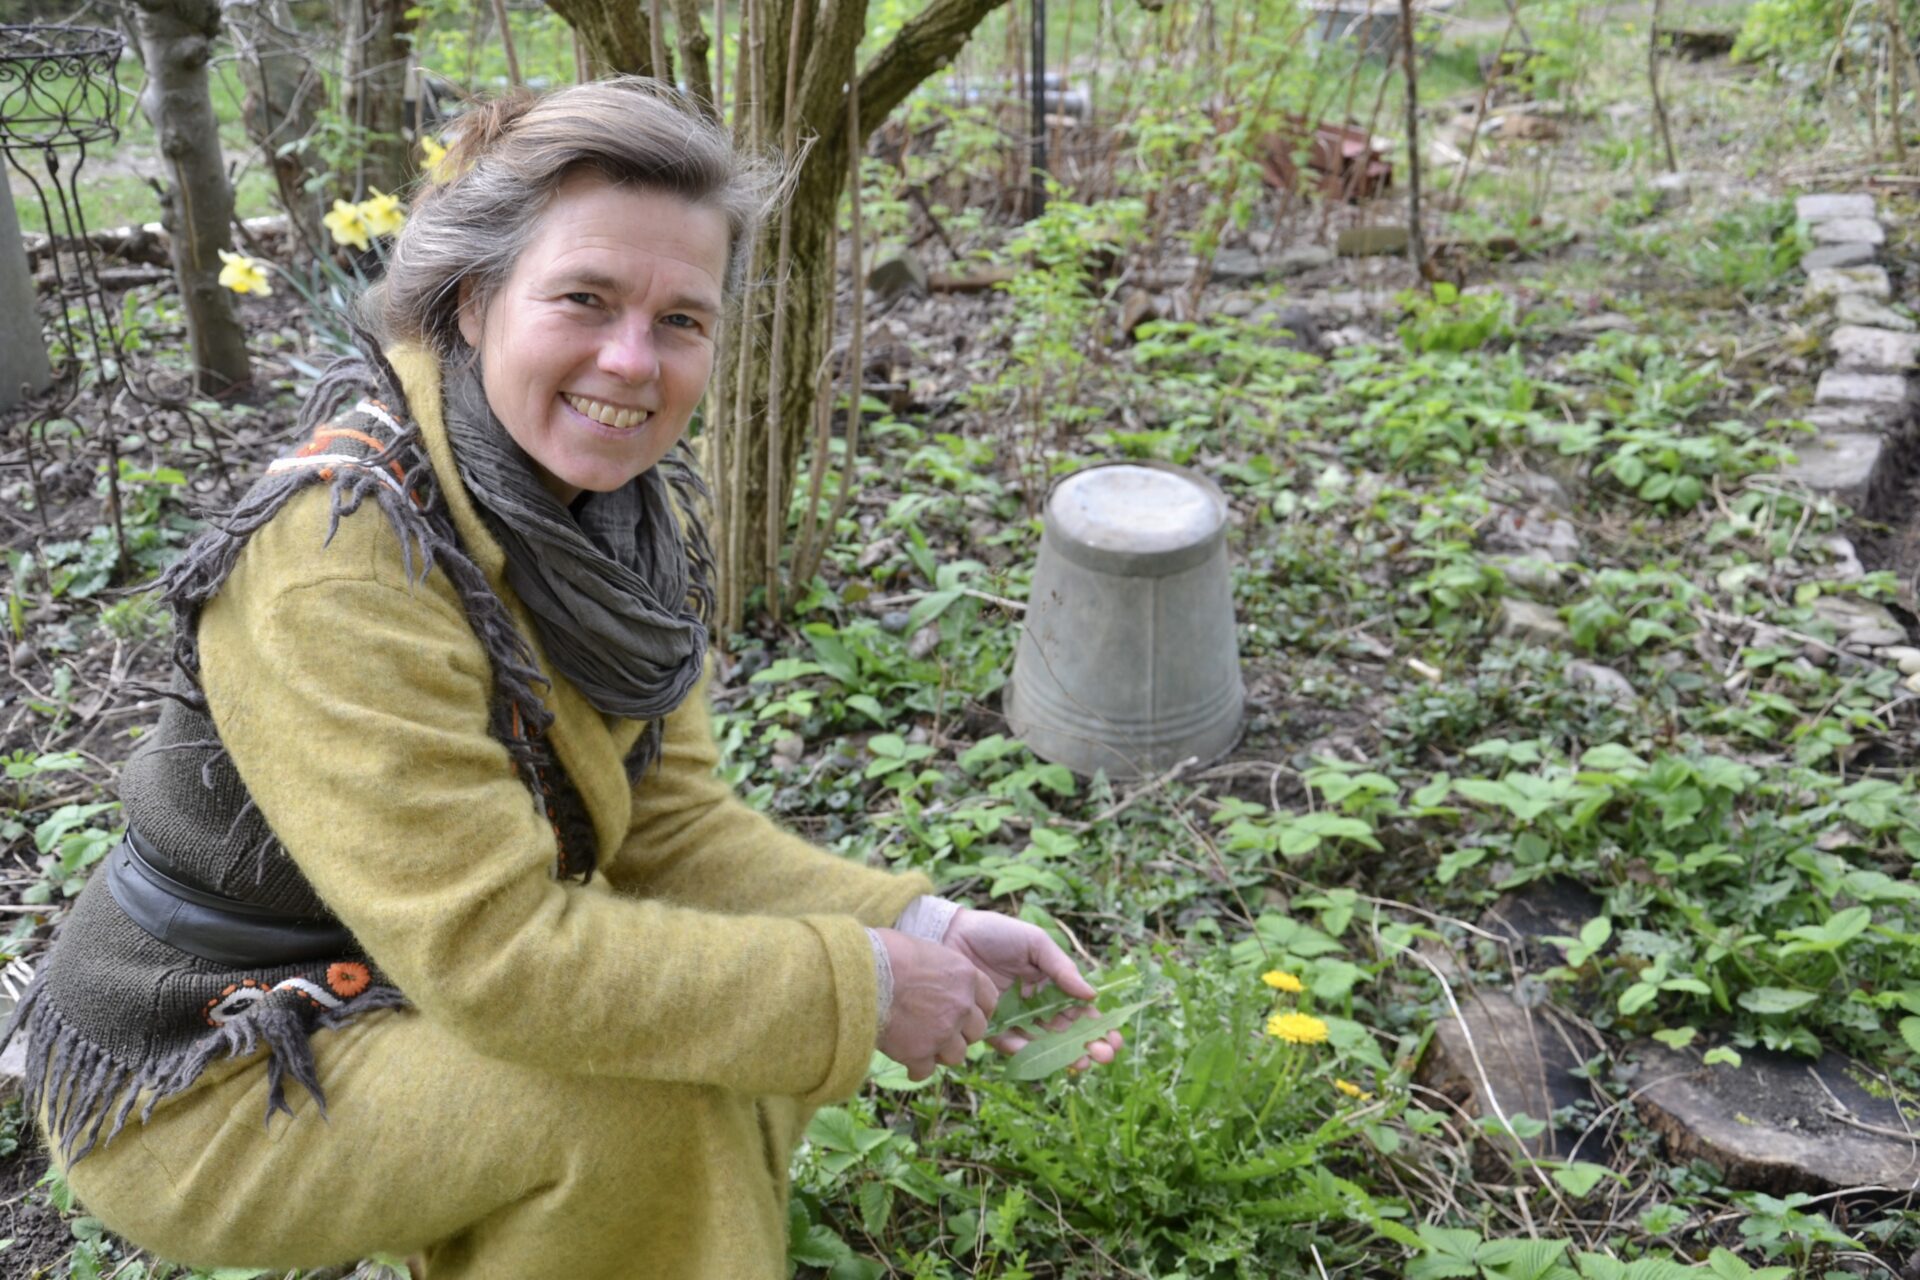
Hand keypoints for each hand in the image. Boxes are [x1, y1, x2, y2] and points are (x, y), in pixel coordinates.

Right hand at [875, 928, 998, 1080]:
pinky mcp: (919, 1053)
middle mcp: (961, 1006)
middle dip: (960, 1032)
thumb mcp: (925, 951)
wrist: (859, 974)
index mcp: (966, 976)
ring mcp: (943, 1032)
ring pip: (956, 1055)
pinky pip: (926, 1070)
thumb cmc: (886, 953)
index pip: (990, 1000)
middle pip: (976, 1031)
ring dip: (941, 1051)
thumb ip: (942, 973)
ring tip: (922, 1044)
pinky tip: (907, 1059)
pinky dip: (917, 1067)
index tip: (965, 1013)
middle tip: (940, 1028)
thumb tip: (937, 983)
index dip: (977, 1008)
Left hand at [942, 908, 1122, 1072]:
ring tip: (1082, 1061)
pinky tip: (1042, 1052)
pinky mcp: (991, 1028)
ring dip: (1063, 1054)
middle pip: (1066, 1031)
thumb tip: (1092, 995)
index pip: (1079, 1009)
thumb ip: (1062, 969)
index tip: (1113, 1037)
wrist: (950, 935)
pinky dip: (1026, 1051)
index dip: (1097, 1025)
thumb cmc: (995, 933)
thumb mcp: (1035, 943)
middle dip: (1088, 1045)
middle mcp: (1035, 1005)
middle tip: (1103, 1054)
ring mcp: (1014, 1018)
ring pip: (1043, 1043)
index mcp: (1049, 984)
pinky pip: (1011, 1045)